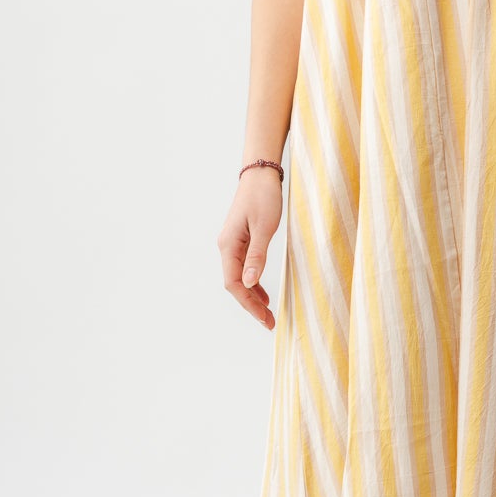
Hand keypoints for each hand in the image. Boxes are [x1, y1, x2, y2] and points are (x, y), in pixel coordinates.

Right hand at [221, 168, 283, 329]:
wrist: (261, 173)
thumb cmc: (263, 197)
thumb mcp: (264, 227)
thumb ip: (257, 255)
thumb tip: (249, 282)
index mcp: (228, 245)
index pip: (234, 283)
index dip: (248, 303)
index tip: (264, 318)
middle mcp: (226, 247)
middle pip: (235, 284)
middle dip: (251, 305)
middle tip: (269, 322)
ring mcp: (232, 244)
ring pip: (239, 277)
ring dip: (252, 296)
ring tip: (267, 313)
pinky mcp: (241, 240)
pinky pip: (244, 267)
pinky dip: (253, 282)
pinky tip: (263, 293)